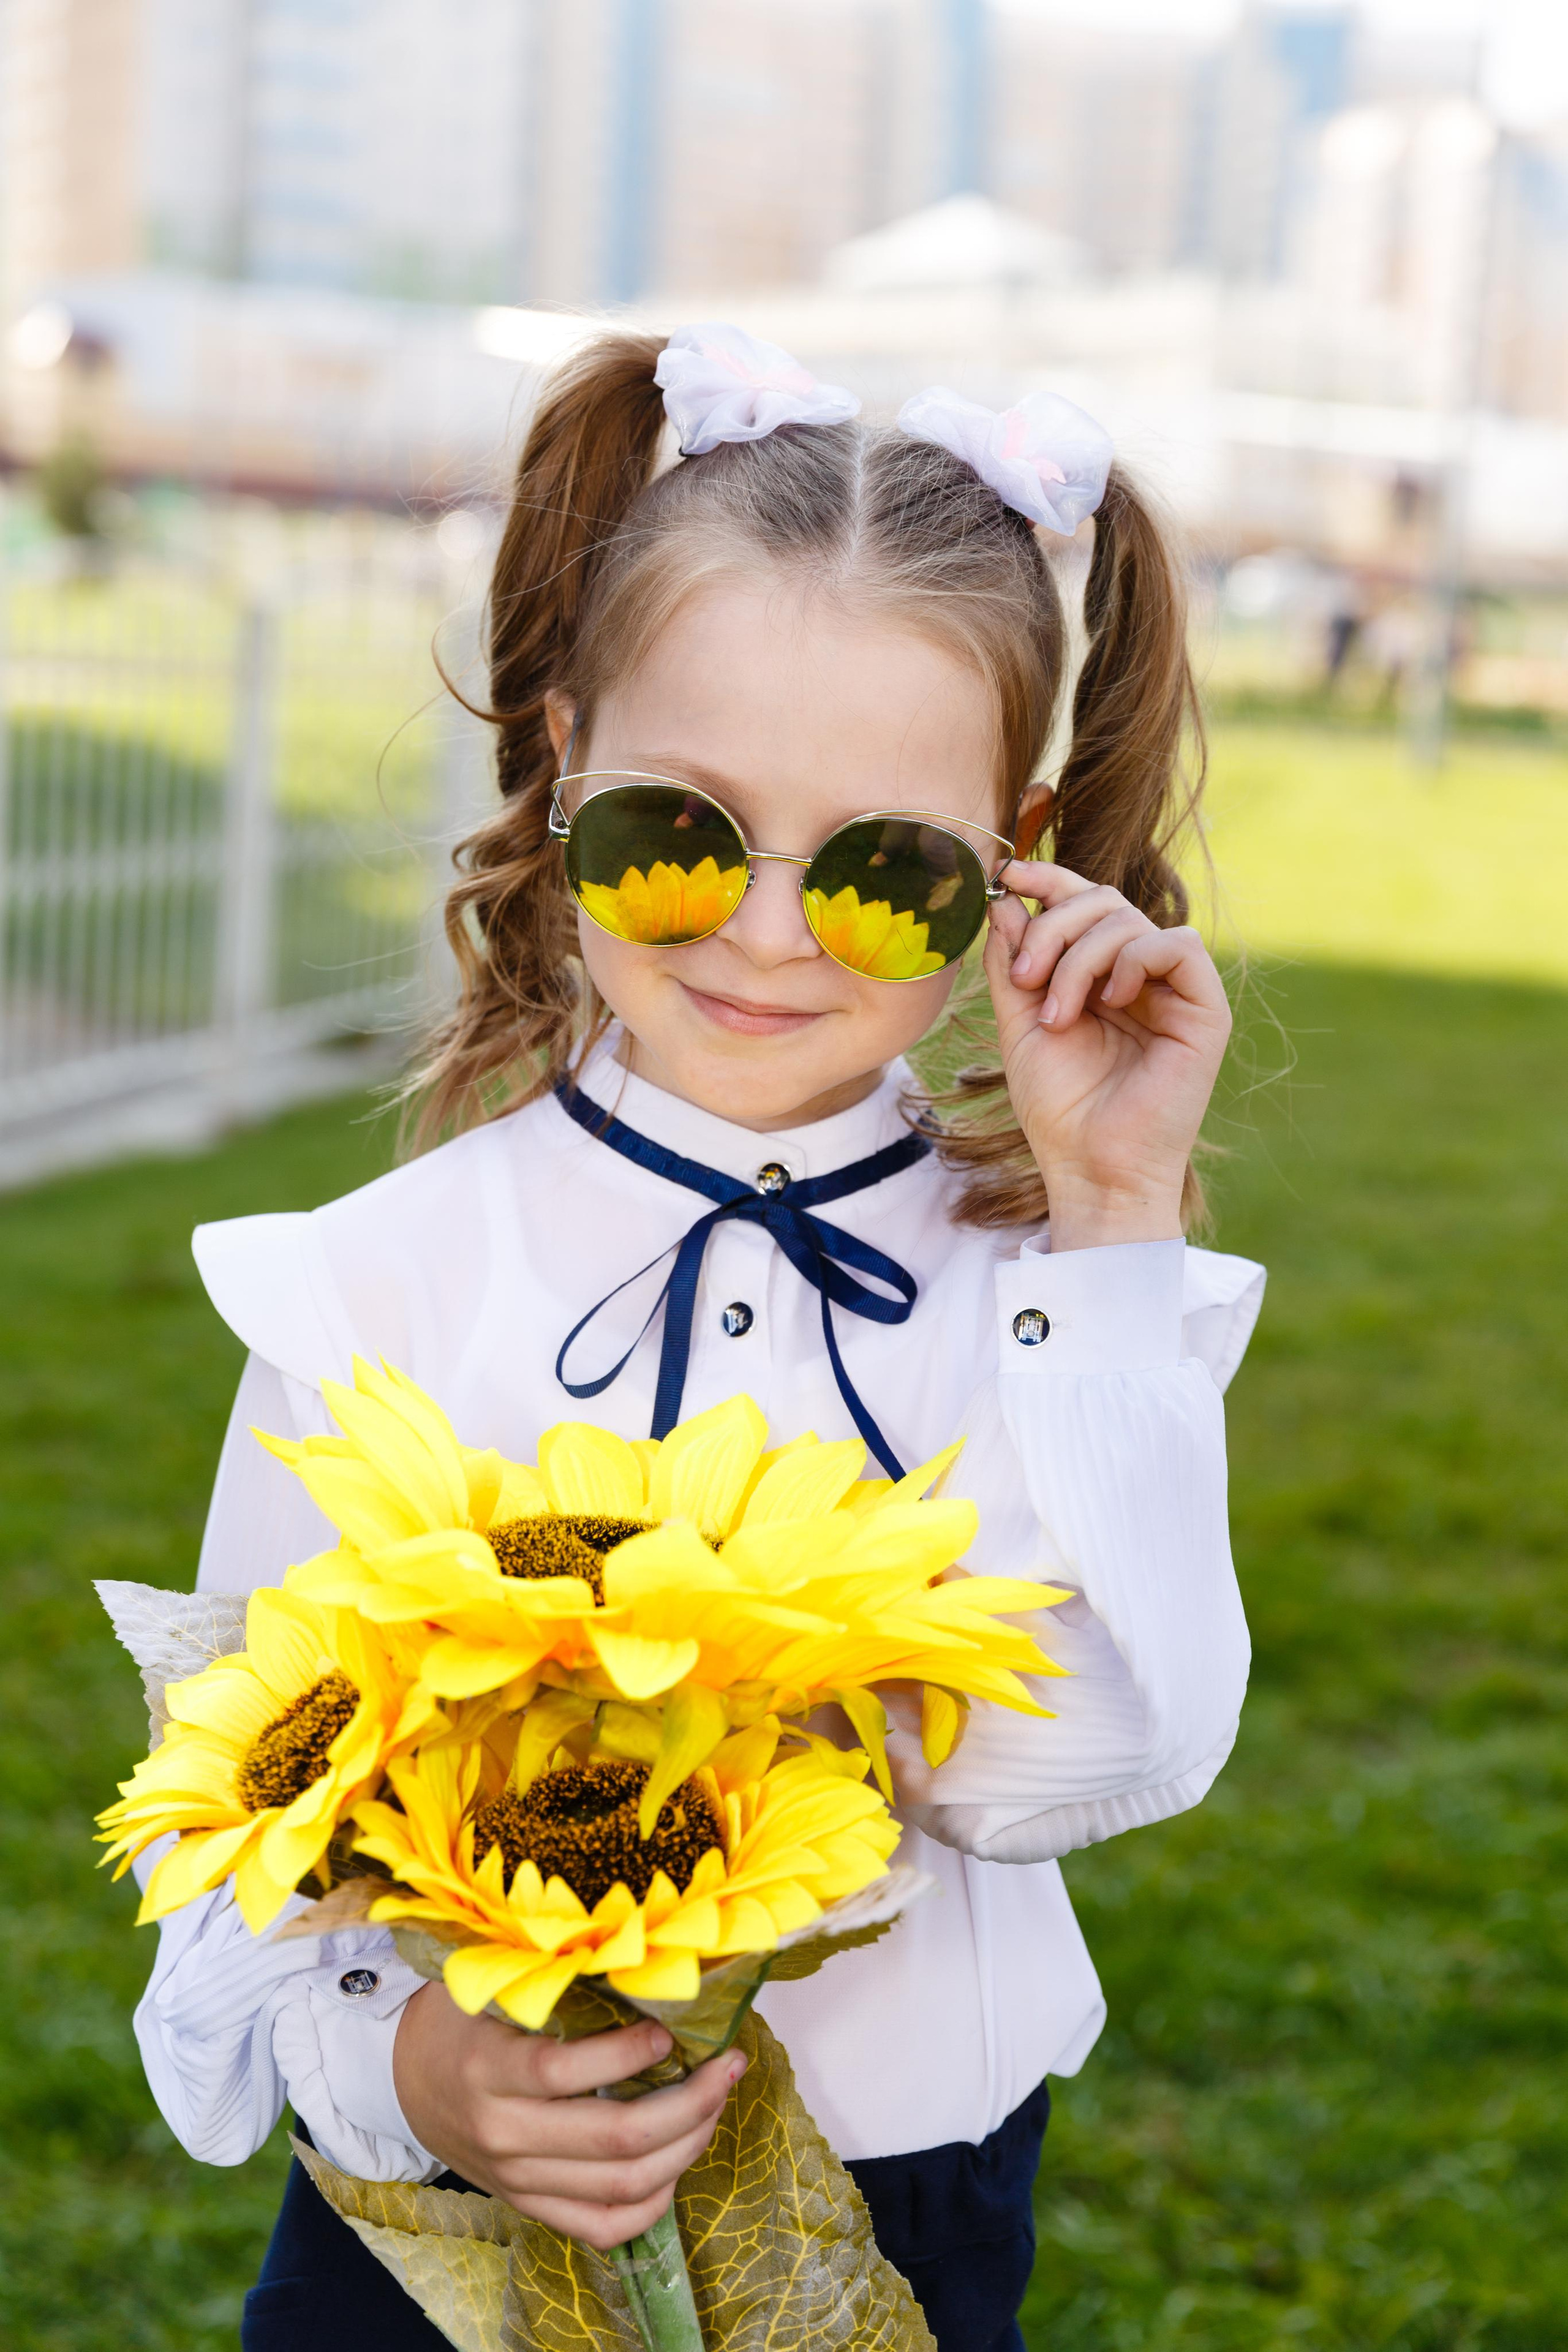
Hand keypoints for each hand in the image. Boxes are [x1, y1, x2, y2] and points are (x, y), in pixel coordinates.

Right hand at [393, 1979, 744, 2250]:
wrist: (406, 2080)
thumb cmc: (460, 2019)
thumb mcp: (489, 1987)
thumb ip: (548, 1981)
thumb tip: (638, 1962)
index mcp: (489, 2071)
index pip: (565, 2073)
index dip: (628, 2053)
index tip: (672, 2029)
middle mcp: (504, 2134)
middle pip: (615, 2138)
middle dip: (690, 2102)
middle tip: (728, 2064)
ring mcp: (519, 2180)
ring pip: (623, 2185)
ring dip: (687, 2145)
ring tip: (717, 2101)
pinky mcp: (530, 2206)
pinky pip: (604, 2226)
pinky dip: (654, 2201)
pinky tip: (681, 2159)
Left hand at [983, 860, 1230, 1250]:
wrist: (1090, 1168)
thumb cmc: (1059, 1108)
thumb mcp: (1020, 1025)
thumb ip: (1012, 964)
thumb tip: (1004, 899)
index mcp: (1101, 976)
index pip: (1084, 903)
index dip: (1049, 880)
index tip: (1009, 876)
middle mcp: (1141, 976)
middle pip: (1103, 901)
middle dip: (1053, 927)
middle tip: (1024, 979)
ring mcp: (1175, 991)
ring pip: (1131, 920)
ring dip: (1078, 958)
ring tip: (1057, 1015)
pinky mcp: (1205, 1010)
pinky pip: (1177, 945)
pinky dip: (1132, 960)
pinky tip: (1110, 1002)